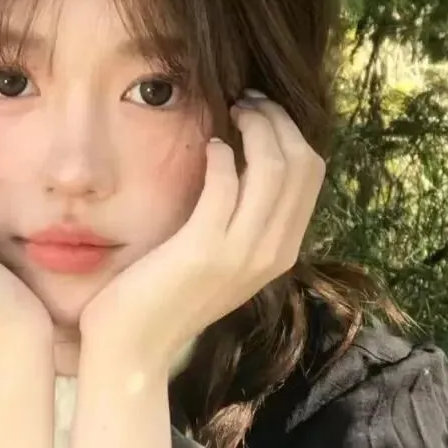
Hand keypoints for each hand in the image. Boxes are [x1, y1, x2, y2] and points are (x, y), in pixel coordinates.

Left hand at [78, 92, 325, 379]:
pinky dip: (221, 156)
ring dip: (254, 127)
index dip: (290, 132)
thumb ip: (241, 220)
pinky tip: (207, 147)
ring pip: (274, 167)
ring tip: (230, 112)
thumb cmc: (167, 295)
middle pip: (302, 164)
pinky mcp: (205, 249)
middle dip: (277, 121)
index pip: (311, 174)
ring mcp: (243, 253)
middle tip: (246, 102)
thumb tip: (244, 164)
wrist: (135, 346)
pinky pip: (227, 184)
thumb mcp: (220, 258)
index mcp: (281, 251)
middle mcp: (273, 252)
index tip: (260, 111)